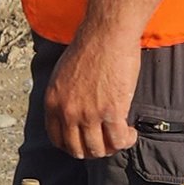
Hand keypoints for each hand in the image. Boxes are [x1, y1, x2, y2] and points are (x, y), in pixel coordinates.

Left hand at [44, 22, 142, 159]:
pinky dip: (126, 141)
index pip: (57, 138)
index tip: (84, 143)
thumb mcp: (63, 75)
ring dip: (111, 148)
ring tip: (120, 136)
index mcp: (52, 102)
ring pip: (98, 150)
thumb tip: (73, 114)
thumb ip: (64, 97)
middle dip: (92, 150)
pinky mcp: (111, 112)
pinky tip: (131, 132)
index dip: (72, 145)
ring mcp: (89, 114)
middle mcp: (67, 112)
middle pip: (77, 149)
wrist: (107, 34)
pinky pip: (118, 141)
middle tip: (105, 143)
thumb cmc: (90, 48)